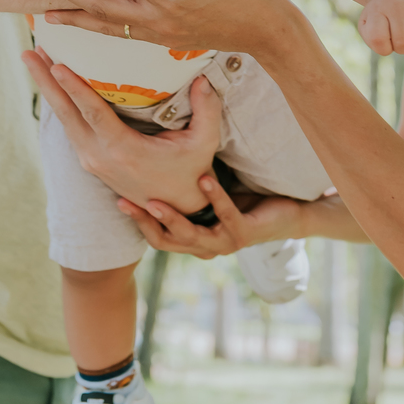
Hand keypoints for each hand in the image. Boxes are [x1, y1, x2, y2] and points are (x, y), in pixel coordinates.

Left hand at [25, 55, 222, 211]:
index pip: (92, 113)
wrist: (175, 210)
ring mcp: (91, 159)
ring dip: (47, 88)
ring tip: (35, 58)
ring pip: (63, 119)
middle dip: (44, 81)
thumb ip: (206, 111)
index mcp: (123, 150)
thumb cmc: (190, 173)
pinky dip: (58, 102)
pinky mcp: (90, 160)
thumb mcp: (203, 144)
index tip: (55, 64)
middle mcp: (99, 156)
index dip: (74, 88)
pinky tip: (52, 83)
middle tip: (28, 52)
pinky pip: (69, 126)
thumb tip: (204, 80)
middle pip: (65, 113)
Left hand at [33, 0, 297, 57]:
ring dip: (76, 19)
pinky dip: (99, 27)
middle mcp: (157, 19)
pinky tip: (86, 22)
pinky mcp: (163, 41)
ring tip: (47, 15)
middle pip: (101, 6)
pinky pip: (122, 33)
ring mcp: (158, 34)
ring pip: (106, 27)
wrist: (265, 30)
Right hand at [116, 169, 307, 258]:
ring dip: (172, 217)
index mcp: (193, 239)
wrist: (285, 210)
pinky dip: (214, 197)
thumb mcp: (206, 190)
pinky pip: (226, 215)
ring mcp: (225, 242)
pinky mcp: (245, 232)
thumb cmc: (242, 198)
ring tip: (155, 199)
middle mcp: (206, 246)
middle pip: (167, 241)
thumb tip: (153, 157)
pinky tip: (204, 179)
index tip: (118, 199)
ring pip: (192, 235)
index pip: (157, 237)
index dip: (137, 221)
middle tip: (126, 201)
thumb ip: (182, 183)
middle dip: (144, 222)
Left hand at [359, 0, 403, 55]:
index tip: (385, 39)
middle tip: (399, 36)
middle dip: (400, 47)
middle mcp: (397, 5)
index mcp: (377, 9)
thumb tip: (386, 46)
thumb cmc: (382, 14)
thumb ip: (371, 38)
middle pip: (402, 44)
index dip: (383, 47)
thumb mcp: (367, 23)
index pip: (378, 40)